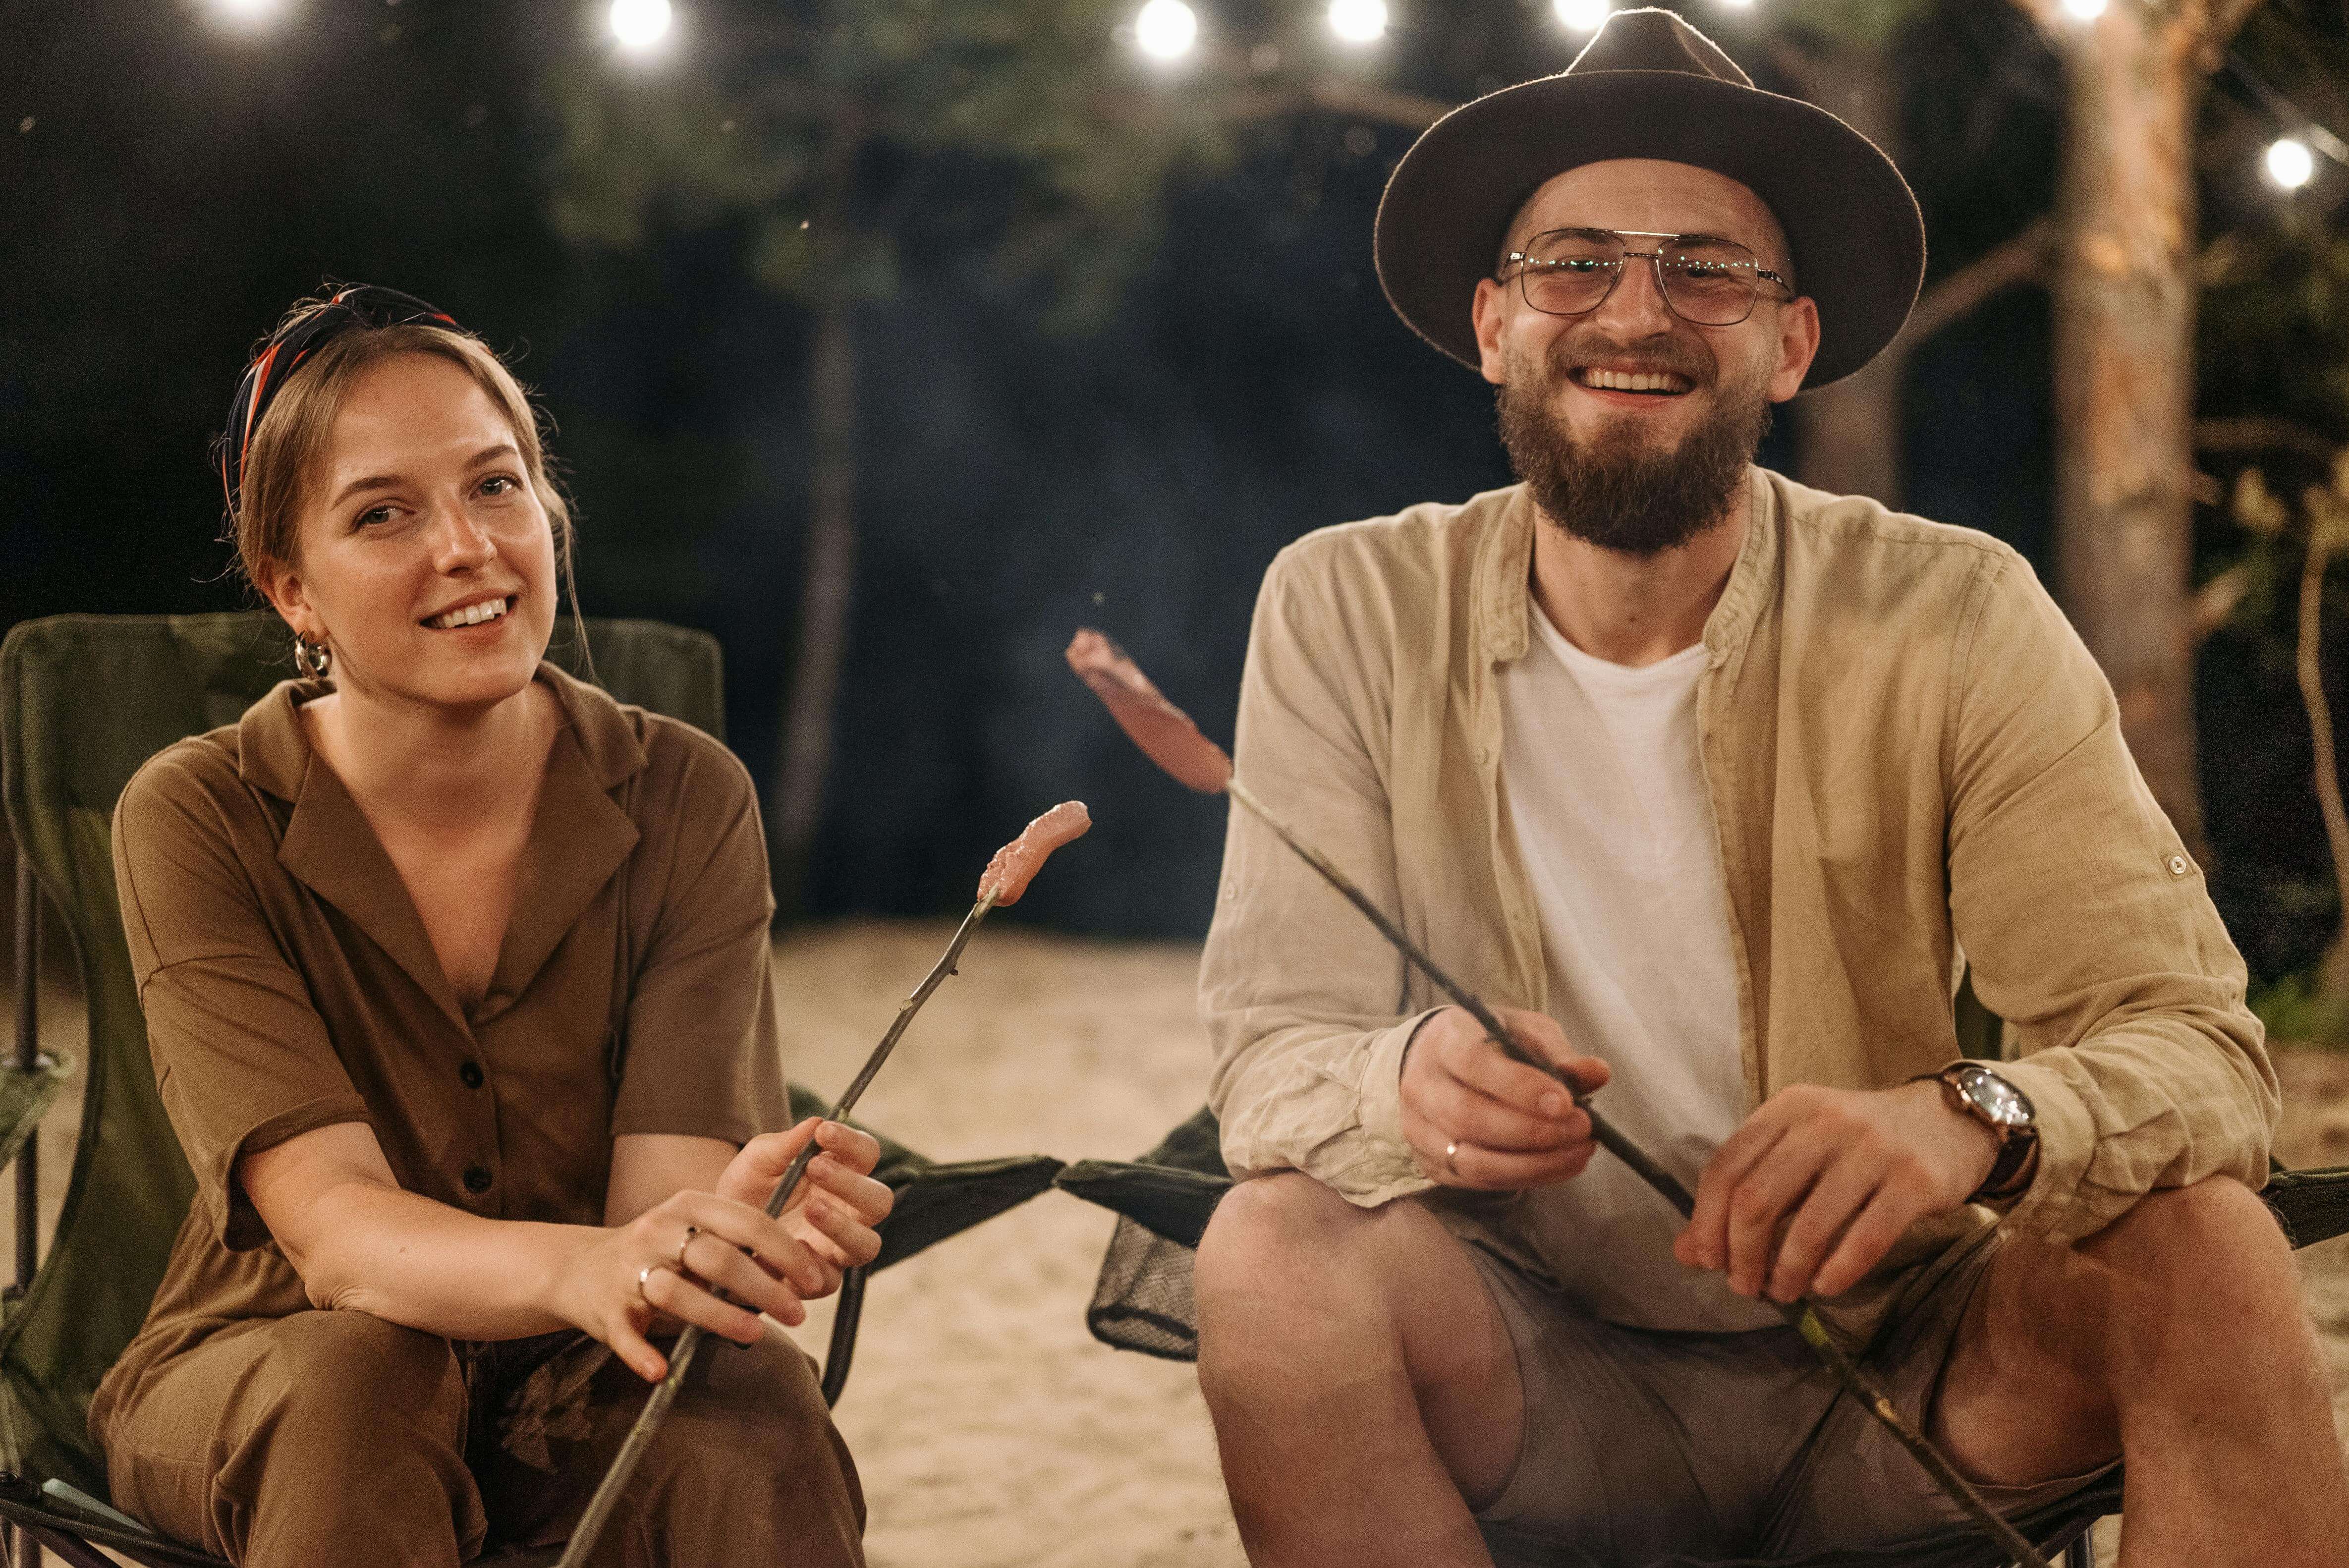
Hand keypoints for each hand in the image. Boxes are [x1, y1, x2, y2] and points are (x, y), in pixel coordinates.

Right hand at [556, 1120, 889, 1381]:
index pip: (749, 1222)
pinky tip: (660, 1371)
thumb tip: (815, 1268)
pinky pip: (624, 1334)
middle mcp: (659, 1229)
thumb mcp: (703, 1230)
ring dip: (720, 1316)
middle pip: (720, 1257)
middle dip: (765, 1287)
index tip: (818, 1279)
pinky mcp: (606, 1309)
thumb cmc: (664, 1253)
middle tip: (798, 1314)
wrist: (583, 1270)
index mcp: (690, 1204)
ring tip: (756, 1335)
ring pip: (677, 1293)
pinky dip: (641, 1354)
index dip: (788, 1252)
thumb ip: (748, 1241)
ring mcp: (631, 1268)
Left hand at [719, 1118, 892, 1277]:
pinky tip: (791, 1248)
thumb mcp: (755, 1163)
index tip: (824, 1132)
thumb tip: (815, 1123)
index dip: (853, 1142)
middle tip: (815, 1167)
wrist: (717, 1235)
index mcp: (842, 1175)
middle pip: (880, 1200)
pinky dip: (813, 1263)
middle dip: (852, 1183)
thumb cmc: (746, 1192)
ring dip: (842, 1225)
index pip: (867, 1154)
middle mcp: (850, 1212)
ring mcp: (839, 1249)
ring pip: (867, 1243)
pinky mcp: (820, 1281)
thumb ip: (782, 1145)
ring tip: (811, 1208)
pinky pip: (832, 1279)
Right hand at [1398, 1005, 1610, 1189]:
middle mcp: (1421, 1086)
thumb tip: (1598, 1073)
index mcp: (1443, 1040)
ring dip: (1533, 1164)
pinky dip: (1524, 1178)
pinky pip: (1476, 1181)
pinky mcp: (1430, 1163)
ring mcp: (1418, 1129)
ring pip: (1471, 1159)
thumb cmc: (1488, 1043)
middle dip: (1533, 1132)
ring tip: (1579, 1153)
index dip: (1520, 1086)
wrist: (1434, 1063)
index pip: (1473, 1064)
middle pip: (1469, 1118)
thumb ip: (1557, 1053)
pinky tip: (1559, 1166)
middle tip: (1583, 1130)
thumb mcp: (1523, 1031)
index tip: (1567, 1102)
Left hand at [1672, 1081, 1998, 1302]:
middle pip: (1757, 1198)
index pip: (1725, 1167)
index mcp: (1787, 1109)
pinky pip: (1865, 1237)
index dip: (1707, 1221)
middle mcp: (1825, 1122)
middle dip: (1741, 1253)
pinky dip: (1838, 1271)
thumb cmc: (1861, 1144)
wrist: (1951, 1120)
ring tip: (1785, 1292)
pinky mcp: (1915, 1181)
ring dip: (1788, 1271)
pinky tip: (1825, 1288)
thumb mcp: (1799, 1150)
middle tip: (1744, 1287)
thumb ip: (1745, 1192)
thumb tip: (1686, 1252)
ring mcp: (1873, 1149)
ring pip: (1809, 1224)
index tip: (1708, 1261)